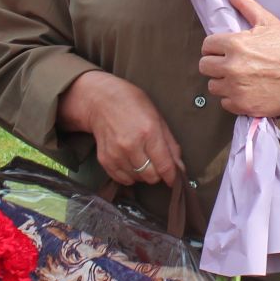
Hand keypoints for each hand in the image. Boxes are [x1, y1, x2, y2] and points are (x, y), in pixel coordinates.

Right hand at [59, 70, 185, 188]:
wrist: (100, 100)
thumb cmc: (132, 104)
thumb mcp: (158, 118)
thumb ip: (170, 144)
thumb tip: (179, 167)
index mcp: (148, 132)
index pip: (164, 166)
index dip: (172, 177)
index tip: (174, 180)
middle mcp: (131, 145)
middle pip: (151, 176)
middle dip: (157, 173)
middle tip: (156, 162)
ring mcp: (116, 153)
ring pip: (137, 179)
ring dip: (142, 174)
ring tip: (141, 157)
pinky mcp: (105, 159)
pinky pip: (122, 179)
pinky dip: (129, 175)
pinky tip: (130, 162)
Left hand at [200, 0, 279, 118]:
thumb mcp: (269, 22)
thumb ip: (246, 3)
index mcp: (235, 44)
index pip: (206, 45)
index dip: (216, 46)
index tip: (225, 49)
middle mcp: (232, 67)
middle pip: (204, 66)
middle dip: (215, 63)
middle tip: (231, 63)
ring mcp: (236, 89)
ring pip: (213, 86)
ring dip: (222, 82)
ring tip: (239, 77)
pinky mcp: (243, 106)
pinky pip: (225, 103)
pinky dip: (233, 98)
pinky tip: (246, 90)